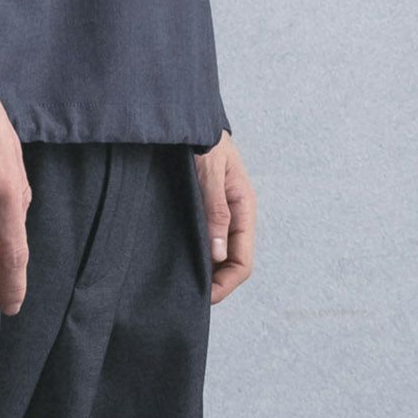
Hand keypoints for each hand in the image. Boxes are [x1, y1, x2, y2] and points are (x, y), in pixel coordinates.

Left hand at [194, 133, 254, 304]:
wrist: (188, 118)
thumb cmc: (202, 139)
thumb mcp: (210, 172)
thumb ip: (215, 210)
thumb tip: (219, 254)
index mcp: (243, 209)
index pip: (242, 262)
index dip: (225, 286)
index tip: (201, 299)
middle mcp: (233, 217)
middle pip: (229, 266)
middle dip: (212, 285)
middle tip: (184, 299)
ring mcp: (218, 217)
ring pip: (216, 259)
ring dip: (201, 274)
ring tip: (177, 286)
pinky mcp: (202, 214)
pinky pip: (202, 244)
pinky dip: (193, 259)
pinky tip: (174, 265)